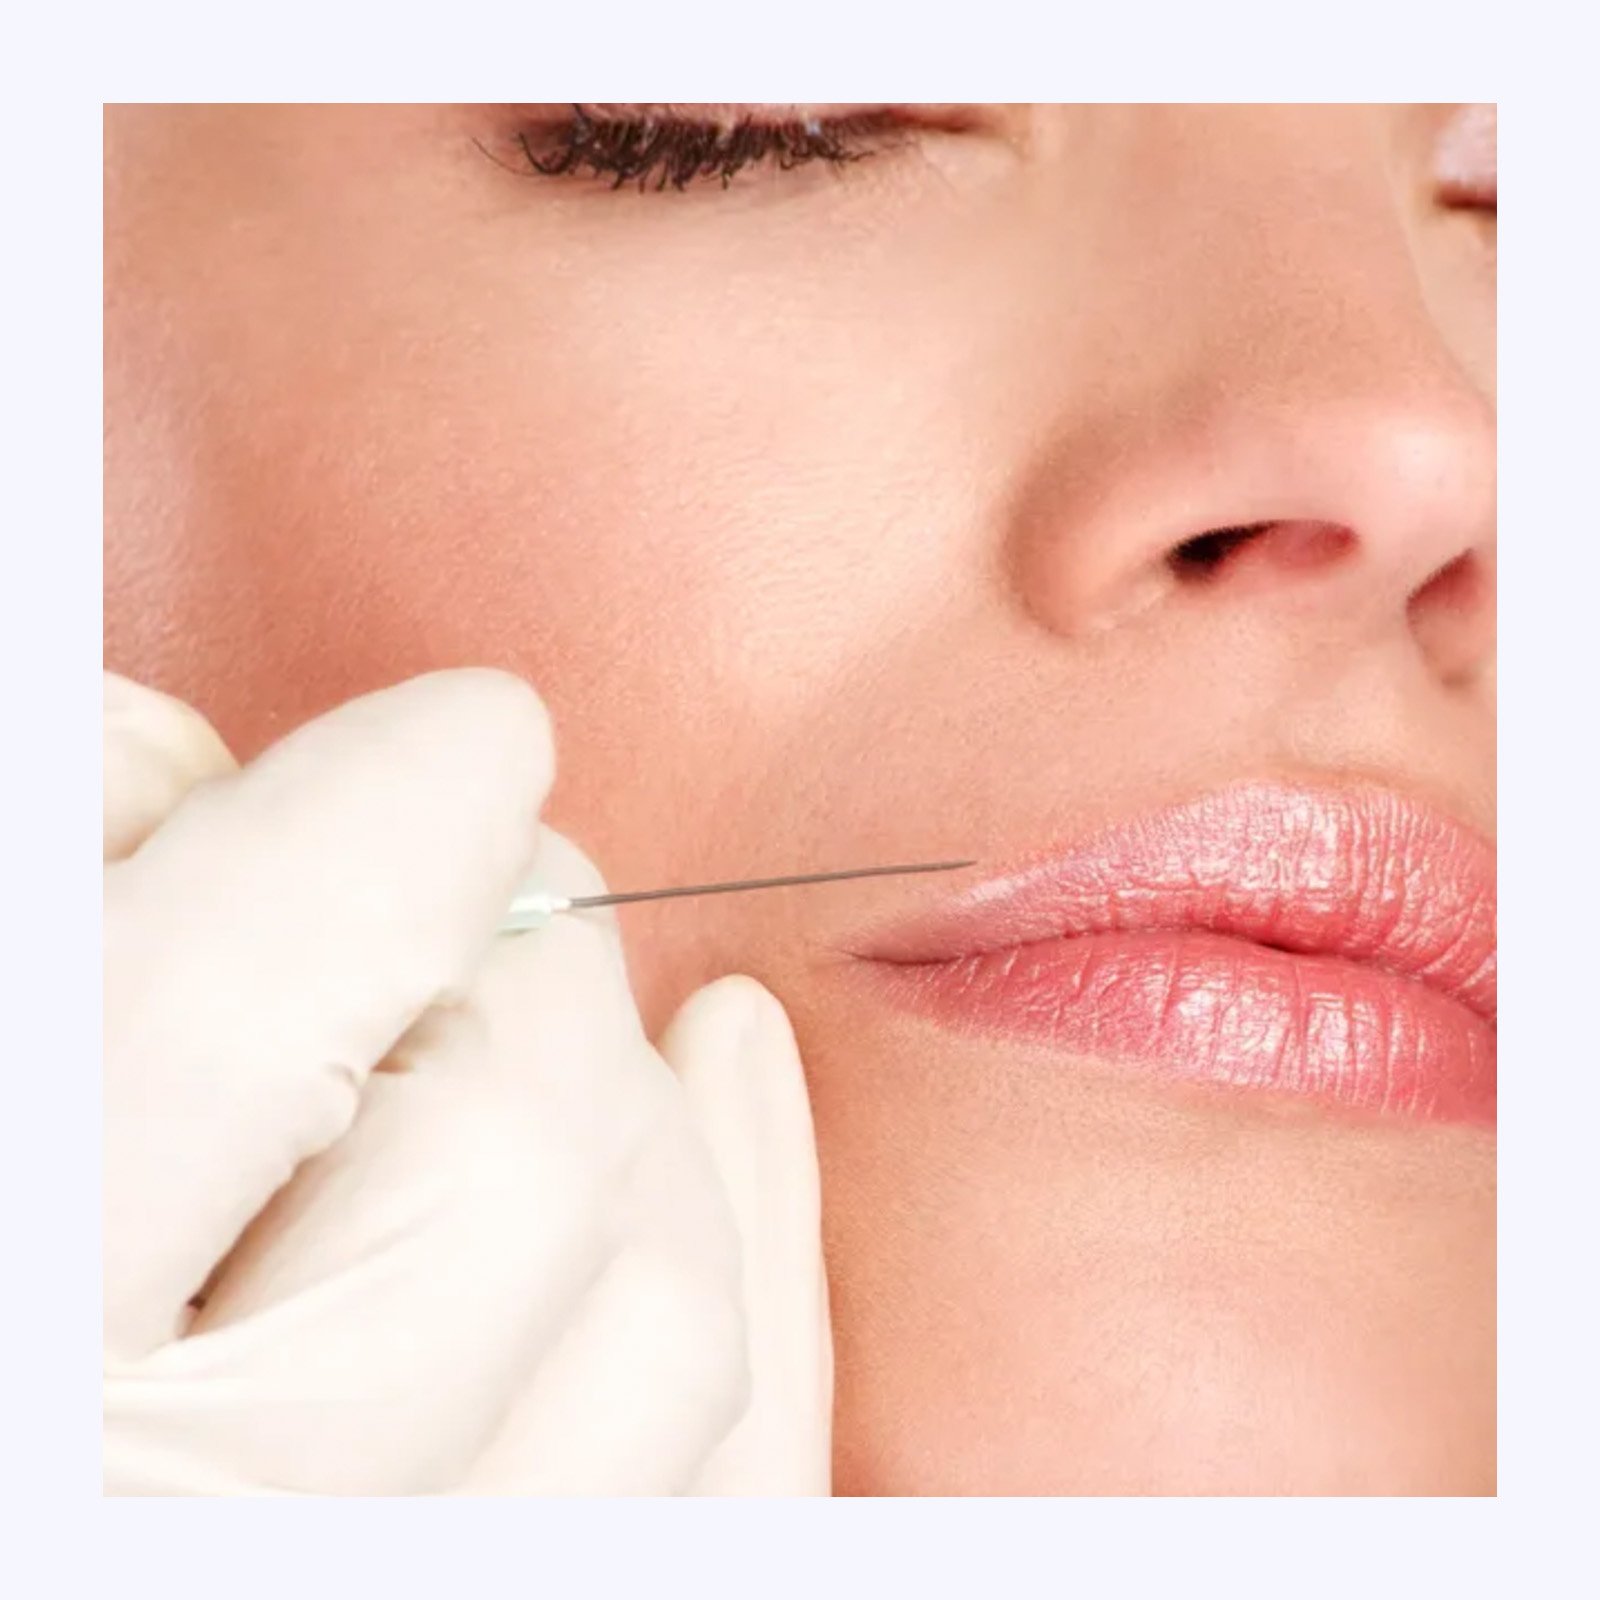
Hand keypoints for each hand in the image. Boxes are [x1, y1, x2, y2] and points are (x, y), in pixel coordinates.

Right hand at [103, 670, 830, 1494]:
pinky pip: (747, 1468)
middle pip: (508, 1162)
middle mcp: (211, 1550)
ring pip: (666, 1317)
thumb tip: (197, 759)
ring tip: (534, 1011)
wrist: (48, 1492)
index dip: (398, 815)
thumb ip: (51, 890)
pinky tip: (728, 1063)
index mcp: (18, 1390)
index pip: (256, 1007)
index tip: (459, 741)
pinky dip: (760, 1228)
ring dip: (629, 1096)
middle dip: (526, 961)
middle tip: (479, 886)